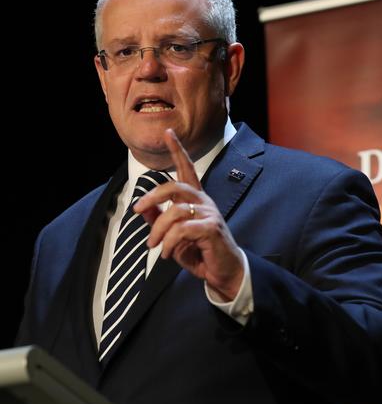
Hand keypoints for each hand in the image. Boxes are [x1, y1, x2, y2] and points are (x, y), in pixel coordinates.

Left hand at [133, 128, 243, 300]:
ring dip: (158, 231)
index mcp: (196, 200)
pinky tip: (167, 254)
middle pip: (174, 186)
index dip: (178, 150)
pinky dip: (168, 243)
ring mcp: (209, 213)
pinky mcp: (211, 228)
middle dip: (152, 195)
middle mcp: (204, 202)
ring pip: (174, 211)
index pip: (187, 169)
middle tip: (137, 209)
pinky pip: (181, 230)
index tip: (168, 132)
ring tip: (153, 247)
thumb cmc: (200, 252)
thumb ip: (159, 220)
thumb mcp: (173, 237)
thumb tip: (144, 208)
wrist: (222, 272)